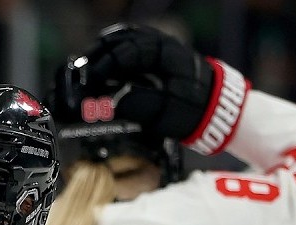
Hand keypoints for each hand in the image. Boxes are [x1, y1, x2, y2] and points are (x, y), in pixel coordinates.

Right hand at [55, 24, 248, 154]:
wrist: (216, 109)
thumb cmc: (192, 112)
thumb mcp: (165, 114)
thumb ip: (135, 105)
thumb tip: (106, 103)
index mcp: (165, 54)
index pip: (127, 52)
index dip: (105, 67)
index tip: (89, 82)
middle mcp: (160, 44)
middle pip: (121, 41)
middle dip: (98, 57)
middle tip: (79, 75)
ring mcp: (157, 46)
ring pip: (123, 39)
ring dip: (102, 52)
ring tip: (85, 68)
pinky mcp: (154, 55)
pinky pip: (128, 45)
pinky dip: (111, 52)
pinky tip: (98, 65)